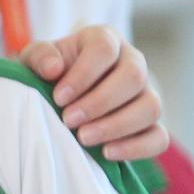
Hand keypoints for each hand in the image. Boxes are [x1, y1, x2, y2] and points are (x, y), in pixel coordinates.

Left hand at [19, 26, 166, 161]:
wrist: (55, 98)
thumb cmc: (46, 74)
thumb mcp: (34, 60)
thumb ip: (39, 57)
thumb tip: (53, 68)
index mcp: (104, 40)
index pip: (105, 49)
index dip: (83, 74)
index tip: (58, 98)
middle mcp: (132, 62)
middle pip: (133, 76)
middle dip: (99, 102)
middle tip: (69, 121)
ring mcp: (145, 93)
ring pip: (151, 107)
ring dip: (117, 125)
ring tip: (83, 139)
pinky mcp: (149, 124)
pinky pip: (159, 138)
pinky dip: (137, 147)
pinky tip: (108, 153)